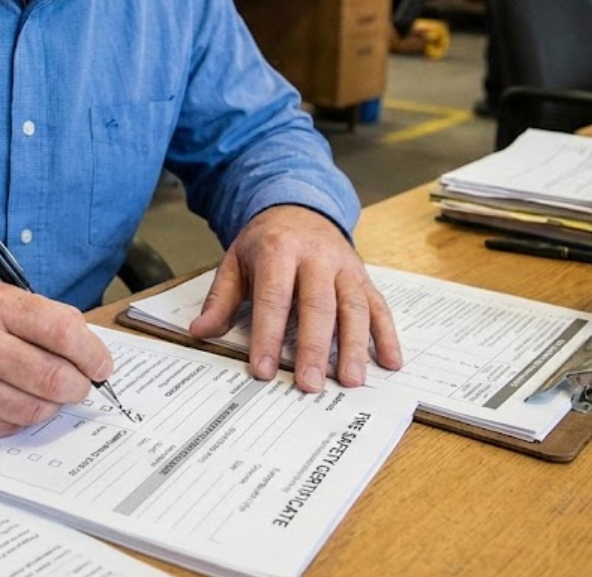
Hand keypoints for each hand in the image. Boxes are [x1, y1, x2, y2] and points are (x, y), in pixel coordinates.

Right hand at [0, 279, 112, 439]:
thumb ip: (36, 316)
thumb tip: (86, 347)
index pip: (63, 331)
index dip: (93, 353)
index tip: (102, 364)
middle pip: (55, 377)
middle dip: (80, 385)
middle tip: (81, 384)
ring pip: (36, 409)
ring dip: (51, 404)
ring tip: (46, 391)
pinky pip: (7, 427)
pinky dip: (20, 416)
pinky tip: (12, 400)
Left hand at [188, 205, 401, 391]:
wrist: (298, 207)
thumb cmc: (265, 242)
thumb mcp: (235, 262)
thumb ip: (221, 299)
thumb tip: (200, 331)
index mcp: (278, 250)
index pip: (274, 297)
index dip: (268, 335)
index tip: (263, 369)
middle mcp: (316, 257)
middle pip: (318, 306)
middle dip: (314, 348)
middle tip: (310, 384)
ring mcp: (344, 266)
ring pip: (353, 308)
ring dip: (354, 346)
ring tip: (350, 381)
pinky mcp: (363, 277)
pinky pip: (379, 306)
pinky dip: (388, 335)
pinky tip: (390, 362)